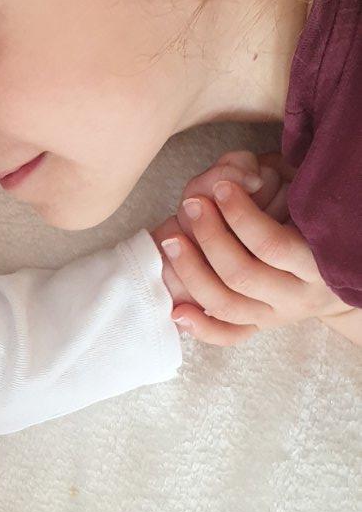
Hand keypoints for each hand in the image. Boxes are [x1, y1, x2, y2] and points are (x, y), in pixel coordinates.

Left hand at [154, 152, 353, 344]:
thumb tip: (239, 177)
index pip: (271, 245)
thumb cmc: (313, 216)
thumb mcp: (301, 191)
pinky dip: (201, 328)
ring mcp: (275, 314)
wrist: (339, 269)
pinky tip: (177, 311)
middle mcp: (297, 295)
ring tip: (172, 240)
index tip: (223, 187)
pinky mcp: (259, 325)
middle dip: (209, 236)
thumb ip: (268, 175)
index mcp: (318, 263)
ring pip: (226, 305)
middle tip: (193, 205)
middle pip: (241, 275)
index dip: (240, 215)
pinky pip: (229, 336)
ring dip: (192, 273)